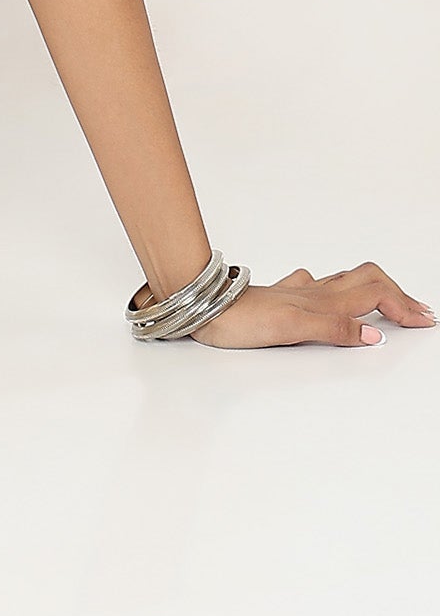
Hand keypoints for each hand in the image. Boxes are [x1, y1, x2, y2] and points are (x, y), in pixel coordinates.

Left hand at [149, 263, 436, 347]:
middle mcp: (312, 292)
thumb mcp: (291, 328)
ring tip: (387, 301)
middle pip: (364, 279)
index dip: (402, 304)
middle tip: (415, 311)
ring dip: (371, 288)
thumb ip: (332, 329)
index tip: (423, 319)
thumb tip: (373, 336)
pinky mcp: (279, 299)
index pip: (374, 291)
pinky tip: (328, 295)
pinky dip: (335, 290)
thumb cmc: (239, 318)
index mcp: (321, 299)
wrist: (199, 305)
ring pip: (342, 282)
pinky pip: (315, 287)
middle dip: (395, 292)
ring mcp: (295, 293)